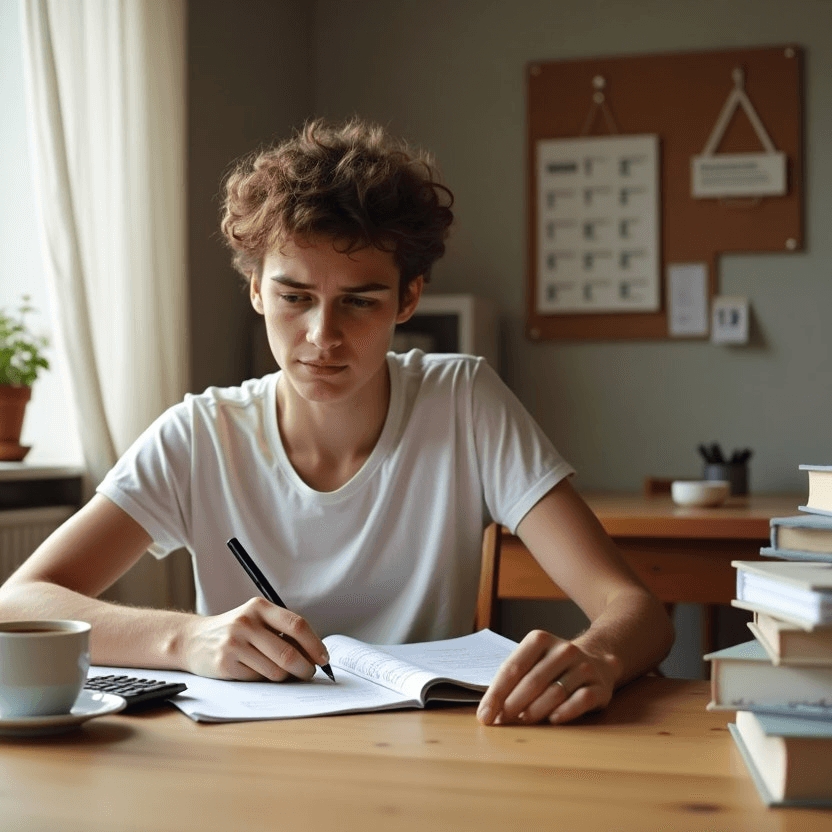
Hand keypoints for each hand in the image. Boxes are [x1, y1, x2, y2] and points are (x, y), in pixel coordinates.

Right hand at [181, 597, 329, 681]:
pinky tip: (255, 671)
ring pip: (275, 671)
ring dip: (284, 677)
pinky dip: (263, 680)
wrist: (193, 639)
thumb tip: (314, 654)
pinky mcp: (225, 664)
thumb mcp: (256, 620)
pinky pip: (258, 679)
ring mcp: (234, 643)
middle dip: (305, 668)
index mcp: (259, 607)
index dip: (315, 644)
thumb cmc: (235, 632)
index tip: (324, 658)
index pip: (297, 625)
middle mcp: (246, 622)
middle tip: (309, 673)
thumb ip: (282, 631)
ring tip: (278, 671)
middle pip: (289, 653)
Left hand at [477, 630, 620, 725]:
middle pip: (532, 681)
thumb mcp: (532, 661)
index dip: (496, 694)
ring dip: (535, 711)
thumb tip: (489, 711)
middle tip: (500, 723)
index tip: (484, 715)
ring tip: (522, 722)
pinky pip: (581, 701)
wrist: (597, 660)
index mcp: (540, 640)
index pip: (513, 668)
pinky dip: (565, 712)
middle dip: (512, 705)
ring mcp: (583, 667)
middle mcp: (563, 650)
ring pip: (555, 692)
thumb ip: (513, 680)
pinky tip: (552, 720)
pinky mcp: (600, 686)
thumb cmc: (552, 666)